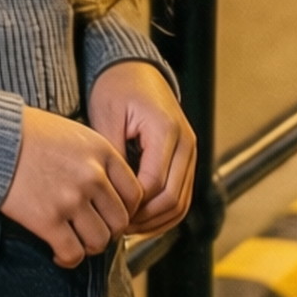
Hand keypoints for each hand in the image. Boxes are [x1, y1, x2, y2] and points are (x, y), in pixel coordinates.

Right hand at [0, 108, 140, 267]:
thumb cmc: (27, 133)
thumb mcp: (73, 134)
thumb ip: (95, 159)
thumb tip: (107, 190)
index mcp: (102, 152)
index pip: (135, 193)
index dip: (126, 210)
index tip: (110, 215)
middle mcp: (92, 176)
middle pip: (120, 222)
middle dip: (108, 232)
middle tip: (92, 232)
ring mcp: (70, 199)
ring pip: (100, 241)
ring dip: (89, 248)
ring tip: (75, 243)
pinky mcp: (47, 219)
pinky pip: (72, 253)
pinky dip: (67, 259)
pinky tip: (58, 254)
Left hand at [87, 61, 195, 237]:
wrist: (133, 69)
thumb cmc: (116, 87)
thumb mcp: (106, 116)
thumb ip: (113, 155)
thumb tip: (114, 194)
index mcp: (166, 130)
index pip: (154, 183)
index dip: (132, 204)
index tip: (109, 211)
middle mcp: (185, 142)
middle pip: (172, 198)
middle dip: (144, 218)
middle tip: (116, 227)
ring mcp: (190, 151)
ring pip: (182, 202)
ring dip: (157, 220)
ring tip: (128, 228)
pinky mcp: (187, 158)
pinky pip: (182, 195)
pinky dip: (165, 212)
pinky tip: (142, 220)